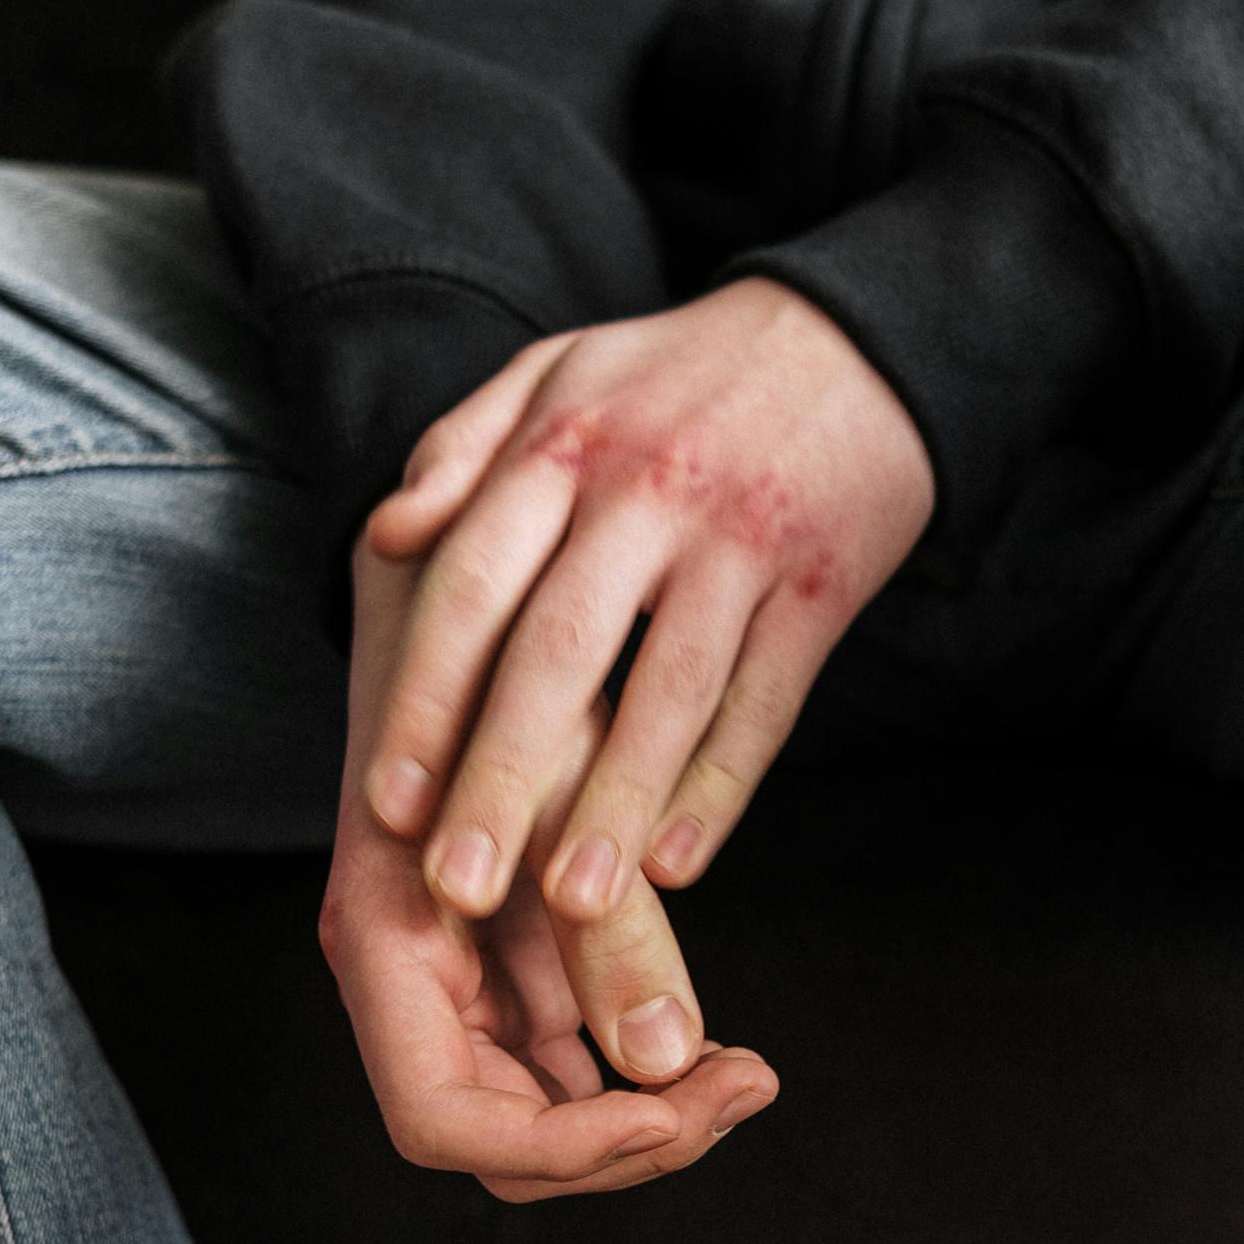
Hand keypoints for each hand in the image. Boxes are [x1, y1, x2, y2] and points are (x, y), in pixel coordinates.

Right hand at [321, 547, 776, 1200]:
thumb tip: (665, 1061)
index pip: (446, 1120)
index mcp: (383, 946)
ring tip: (745, 1072)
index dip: (557, 1145)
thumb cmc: (506, 673)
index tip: (669, 1112)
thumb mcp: (567, 794)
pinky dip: (638, 1073)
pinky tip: (712, 1048)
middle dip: (622, 1141)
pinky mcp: (507, 972)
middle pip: (500, 1142)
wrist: (477, 602)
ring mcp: (457, 986)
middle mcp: (406, 987)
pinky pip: (567, 1065)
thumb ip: (610, 930)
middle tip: (744, 1089)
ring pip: (541, 1118)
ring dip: (642, 1117)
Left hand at [360, 278, 934, 926]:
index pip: (474, 584)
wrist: (858, 341)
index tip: (391, 801)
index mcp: (563, 443)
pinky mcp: (822, 585)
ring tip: (572, 903)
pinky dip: (723, 785)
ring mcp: (741, 541)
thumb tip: (385, 535)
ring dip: (618, 805)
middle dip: (502, 778)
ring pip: (668, 691)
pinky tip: (679, 863)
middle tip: (459, 885)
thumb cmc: (677, 379)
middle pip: (558, 654)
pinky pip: (768, 700)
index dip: (428, 697)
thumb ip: (462, 450)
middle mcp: (647, 492)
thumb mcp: (559, 375)